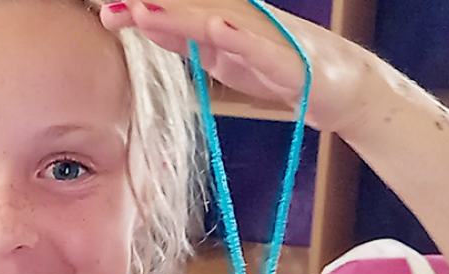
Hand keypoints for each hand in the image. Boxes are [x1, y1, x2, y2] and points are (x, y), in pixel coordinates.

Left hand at [97, 0, 377, 133]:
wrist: (344, 90)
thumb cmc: (278, 70)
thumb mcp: (219, 58)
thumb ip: (184, 41)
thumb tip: (143, 21)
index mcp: (222, 21)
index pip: (176, 11)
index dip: (141, 9)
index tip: (104, 9)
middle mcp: (241, 21)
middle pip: (189, 10)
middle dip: (150, 8)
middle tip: (109, 6)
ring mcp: (265, 38)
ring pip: (217, 23)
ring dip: (179, 17)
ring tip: (143, 11)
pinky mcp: (287, 60)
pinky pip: (259, 48)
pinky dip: (236, 37)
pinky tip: (215, 27)